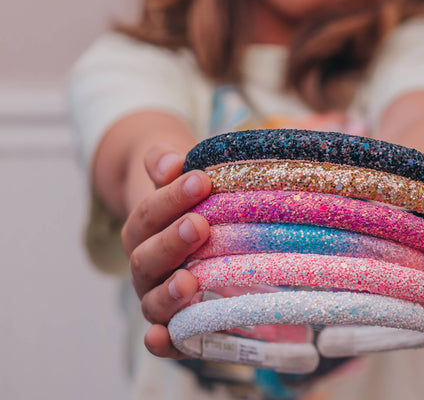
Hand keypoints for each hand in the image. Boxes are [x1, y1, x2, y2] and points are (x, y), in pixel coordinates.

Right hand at [120, 145, 211, 358]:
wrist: (193, 222)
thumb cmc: (190, 196)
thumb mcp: (177, 172)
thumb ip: (165, 163)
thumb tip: (171, 162)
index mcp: (143, 227)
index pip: (151, 213)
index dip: (173, 198)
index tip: (200, 180)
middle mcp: (146, 265)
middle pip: (148, 258)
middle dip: (172, 242)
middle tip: (199, 225)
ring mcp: (159, 296)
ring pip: (153, 301)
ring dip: (168, 294)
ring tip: (188, 282)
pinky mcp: (181, 323)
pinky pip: (170, 338)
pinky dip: (163, 342)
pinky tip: (163, 338)